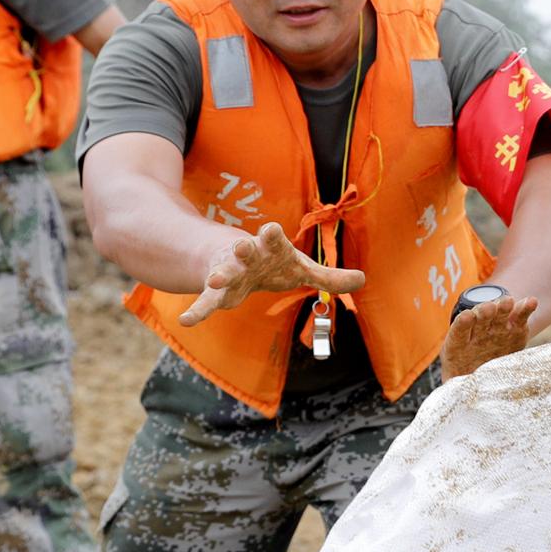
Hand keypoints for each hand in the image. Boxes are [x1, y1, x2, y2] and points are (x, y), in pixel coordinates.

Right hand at [179, 222, 364, 326]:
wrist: (233, 257)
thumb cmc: (272, 263)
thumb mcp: (300, 269)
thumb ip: (329, 278)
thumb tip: (363, 279)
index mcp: (270, 248)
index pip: (273, 239)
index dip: (272, 235)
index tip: (270, 229)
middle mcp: (248, 257)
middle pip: (246, 251)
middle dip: (244, 248)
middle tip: (242, 246)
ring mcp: (229, 272)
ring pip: (224, 273)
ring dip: (220, 276)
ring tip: (214, 281)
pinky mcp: (217, 291)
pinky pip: (206, 302)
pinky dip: (197, 311)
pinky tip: (187, 321)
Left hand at [439, 295, 536, 380]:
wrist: (487, 377)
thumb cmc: (467, 383)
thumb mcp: (457, 387)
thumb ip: (455, 389)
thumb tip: (453, 398)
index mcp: (459, 345)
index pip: (459, 331)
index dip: (463, 324)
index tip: (467, 317)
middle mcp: (477, 333)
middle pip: (480, 319)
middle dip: (484, 312)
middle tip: (489, 308)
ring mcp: (496, 329)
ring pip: (498, 314)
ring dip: (503, 307)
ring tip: (509, 302)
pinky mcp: (514, 329)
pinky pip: (519, 316)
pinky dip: (525, 309)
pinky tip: (531, 302)